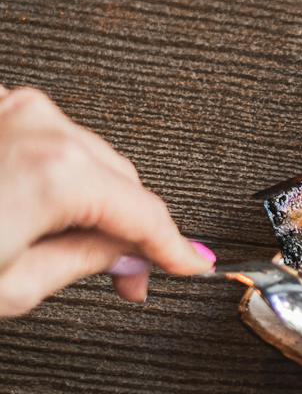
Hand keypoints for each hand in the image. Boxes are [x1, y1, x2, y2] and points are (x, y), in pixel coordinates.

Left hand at [0, 84, 212, 313]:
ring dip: (92, 200)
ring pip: (88, 159)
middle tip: (128, 277)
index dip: (174, 249)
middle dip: (128, 229)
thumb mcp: (12, 285)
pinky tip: (43, 209)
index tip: (193, 263)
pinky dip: (59, 173)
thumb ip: (84, 262)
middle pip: (120, 181)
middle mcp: (42, 127)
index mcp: (56, 173)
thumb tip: (124, 254)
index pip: (145, 215)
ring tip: (72, 246)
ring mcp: (16, 108)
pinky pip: (52, 140)